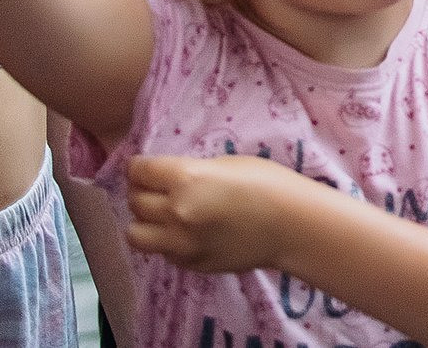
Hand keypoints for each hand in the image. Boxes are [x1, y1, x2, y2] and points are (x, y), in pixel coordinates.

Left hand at [125, 153, 300, 274]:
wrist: (293, 226)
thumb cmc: (268, 183)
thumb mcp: (226, 164)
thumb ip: (190, 173)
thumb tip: (167, 181)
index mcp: (185, 179)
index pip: (139, 171)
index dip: (139, 167)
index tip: (143, 168)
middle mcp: (175, 212)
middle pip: (135, 202)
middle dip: (142, 191)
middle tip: (156, 189)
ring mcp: (180, 243)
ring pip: (135, 234)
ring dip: (145, 221)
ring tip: (162, 216)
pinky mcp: (190, 264)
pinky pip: (162, 251)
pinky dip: (167, 241)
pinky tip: (187, 233)